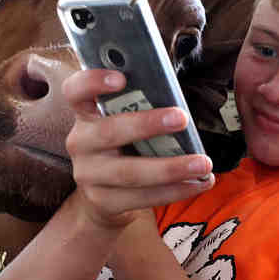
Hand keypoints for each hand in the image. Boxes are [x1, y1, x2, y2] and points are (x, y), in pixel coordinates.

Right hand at [62, 69, 214, 229]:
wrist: (103, 193)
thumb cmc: (123, 144)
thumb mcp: (123, 121)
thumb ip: (139, 107)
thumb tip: (178, 102)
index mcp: (85, 113)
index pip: (75, 91)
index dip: (93, 82)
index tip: (121, 78)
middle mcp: (81, 142)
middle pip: (109, 132)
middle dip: (147, 124)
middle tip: (182, 118)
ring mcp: (88, 174)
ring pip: (129, 172)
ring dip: (171, 168)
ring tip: (203, 163)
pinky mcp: (102, 201)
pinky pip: (141, 197)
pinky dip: (174, 191)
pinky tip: (198, 183)